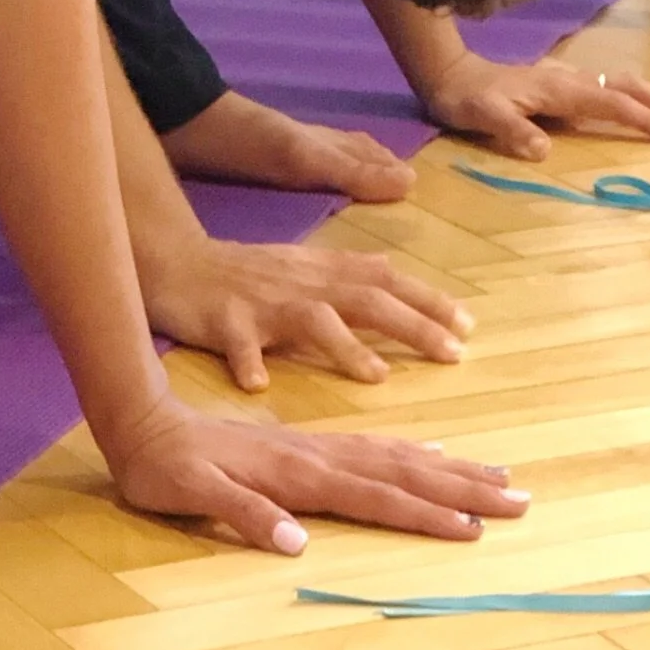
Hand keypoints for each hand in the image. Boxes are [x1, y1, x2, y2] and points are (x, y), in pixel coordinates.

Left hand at [106, 396, 528, 551]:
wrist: (142, 419)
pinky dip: (411, 451)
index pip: (373, 495)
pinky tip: (432, 450)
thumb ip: (242, 514)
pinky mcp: (306, 445)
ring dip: (448, 465)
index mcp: (296, 471)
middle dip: (461, 485)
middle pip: (402, 469)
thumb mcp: (190, 494)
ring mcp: (315, 446)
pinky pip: (373, 447)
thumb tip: (295, 542)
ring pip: (395, 454)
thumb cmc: (164, 468)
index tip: (474, 528)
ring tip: (496, 474)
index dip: (424, 513)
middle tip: (519, 497)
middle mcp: (316, 455)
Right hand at [140, 235, 473, 388]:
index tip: (468, 327)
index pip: (387, 281)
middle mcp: (304, 285)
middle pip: (366, 299)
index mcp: (325, 274)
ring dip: (345, 346)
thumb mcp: (304, 270)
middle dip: (412, 324)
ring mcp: (265, 303)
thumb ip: (348, 279)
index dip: (428, 301)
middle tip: (453, 353)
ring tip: (377, 374)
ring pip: (312, 319)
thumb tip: (397, 288)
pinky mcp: (225, 322)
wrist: (180, 264)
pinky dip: (248, 360)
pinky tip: (258, 384)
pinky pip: (237, 343)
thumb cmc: (247, 276)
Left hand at [425, 48, 649, 161]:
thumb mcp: (483, 116)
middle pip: (627, 85)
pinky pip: (606, 87)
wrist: (448, 73)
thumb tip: (544, 150)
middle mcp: (570, 78)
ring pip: (620, 83)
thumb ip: (513, 130)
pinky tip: (636, 104)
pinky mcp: (560, 84)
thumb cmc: (466, 98)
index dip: (644, 119)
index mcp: (560, 88)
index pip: (613, 103)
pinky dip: (631, 95)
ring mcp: (566, 79)